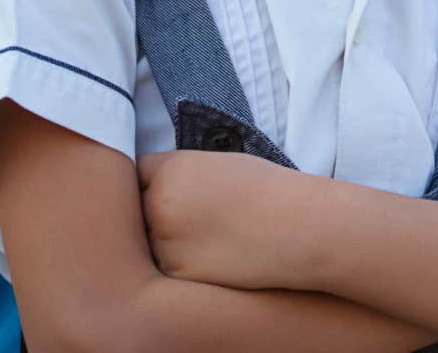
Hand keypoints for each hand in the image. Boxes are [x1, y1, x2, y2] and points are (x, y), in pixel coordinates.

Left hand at [136, 148, 311, 289]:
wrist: (300, 228)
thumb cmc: (267, 190)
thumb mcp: (217, 164)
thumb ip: (179, 173)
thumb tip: (152, 185)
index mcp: (170, 170)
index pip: (138, 173)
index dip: (154, 182)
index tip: (170, 190)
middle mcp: (159, 204)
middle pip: (140, 209)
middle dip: (158, 214)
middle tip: (198, 217)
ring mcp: (165, 242)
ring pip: (152, 241)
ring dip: (170, 242)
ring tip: (215, 236)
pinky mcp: (178, 274)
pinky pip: (167, 267)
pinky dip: (185, 264)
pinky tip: (217, 254)